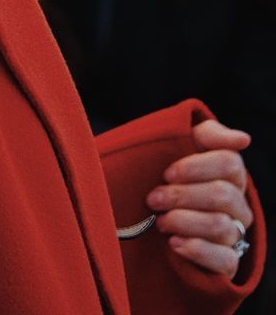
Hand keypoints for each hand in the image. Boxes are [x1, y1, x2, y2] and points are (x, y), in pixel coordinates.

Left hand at [146, 119, 252, 278]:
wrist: (161, 218)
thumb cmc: (175, 176)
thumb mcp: (187, 147)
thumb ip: (211, 136)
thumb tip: (244, 139)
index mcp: (232, 174)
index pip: (229, 163)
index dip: (196, 167)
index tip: (167, 173)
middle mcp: (239, 204)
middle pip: (222, 195)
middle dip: (182, 195)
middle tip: (154, 199)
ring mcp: (236, 234)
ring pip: (220, 226)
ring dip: (184, 221)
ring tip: (160, 221)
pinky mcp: (228, 262)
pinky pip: (224, 260)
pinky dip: (197, 250)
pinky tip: (174, 244)